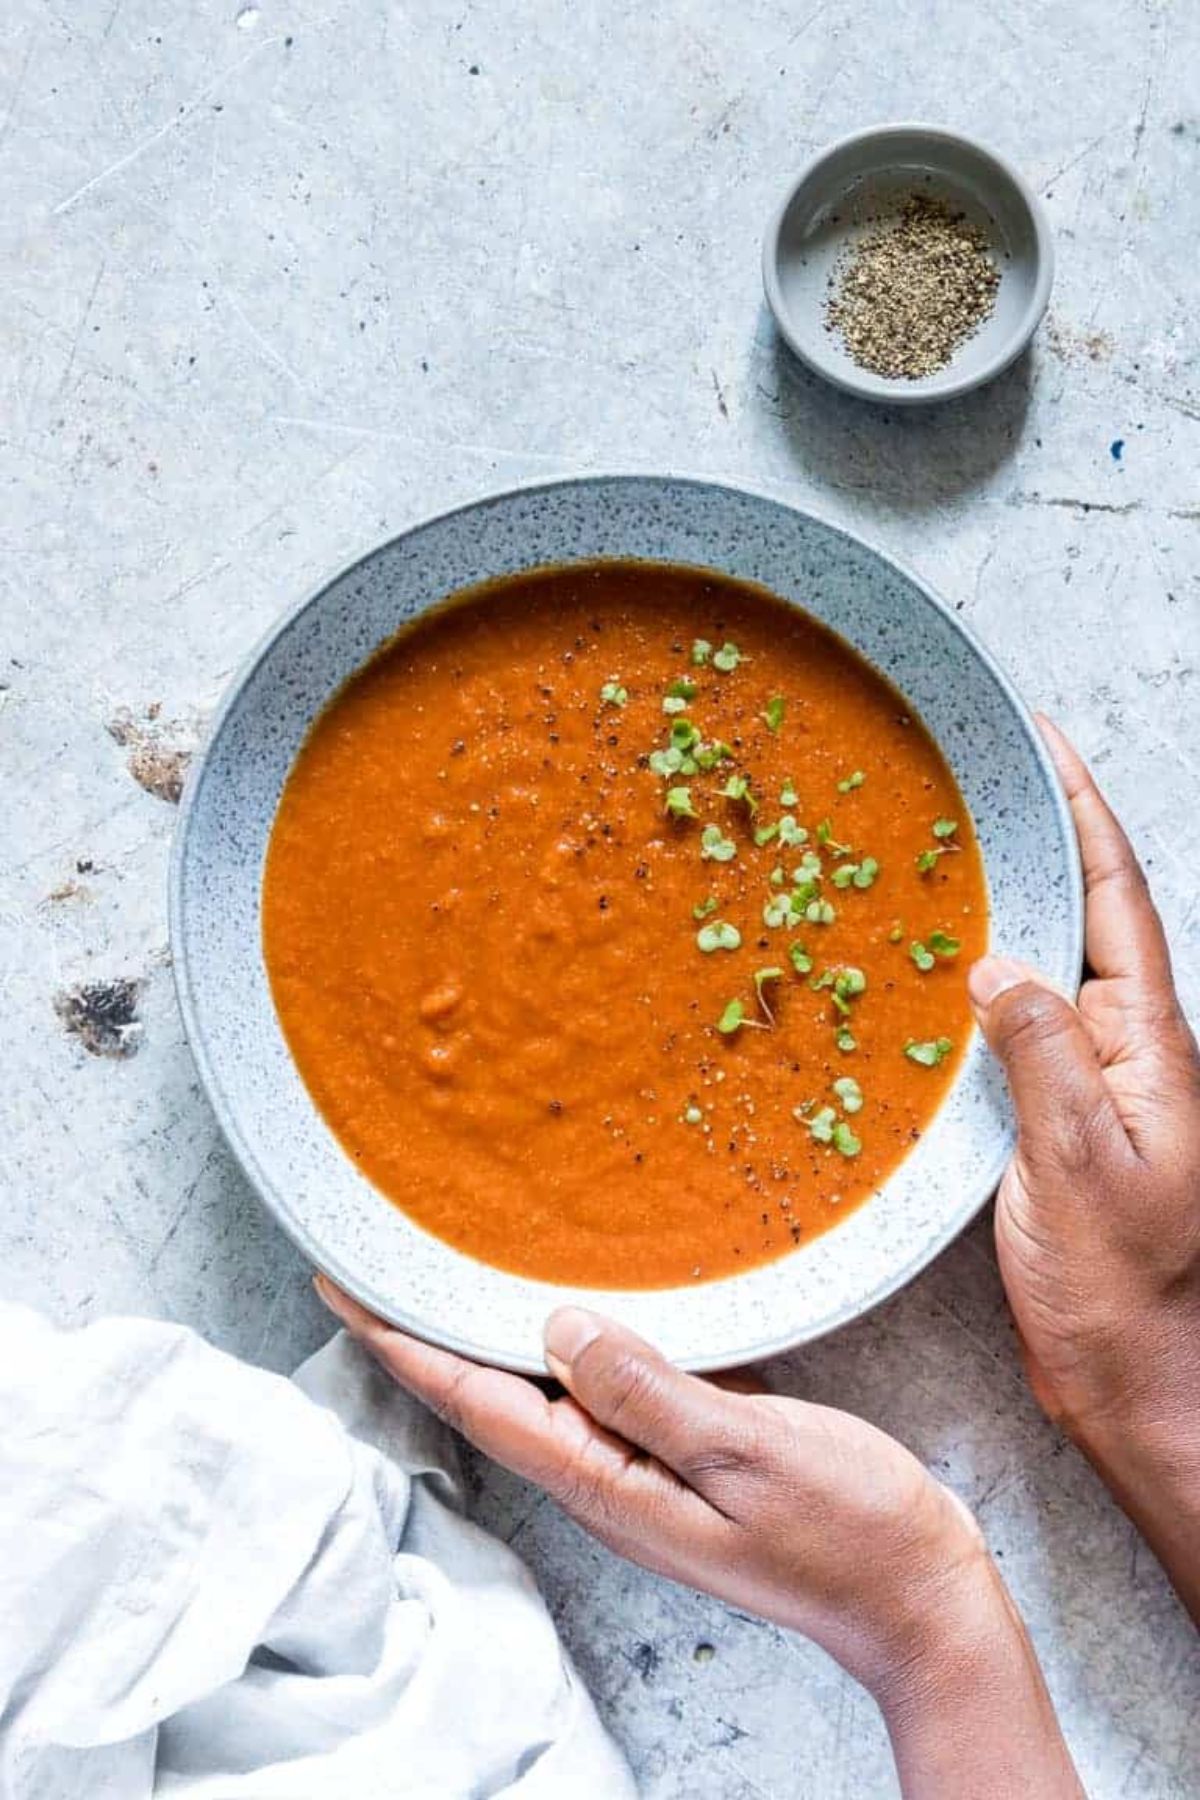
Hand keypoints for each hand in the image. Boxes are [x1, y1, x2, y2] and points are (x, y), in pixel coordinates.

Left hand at [317, 1283, 1081, 1795]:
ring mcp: (646, 1471)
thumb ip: (648, 1393)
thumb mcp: (747, 1452)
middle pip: (491, 1394)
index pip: (476, 1401)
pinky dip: (570, 1342)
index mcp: (608, 1483)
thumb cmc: (846, 1530)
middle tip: (374, 1259)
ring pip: (544, 1388)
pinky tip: (569, 1309)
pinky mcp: (685, 1455)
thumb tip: (558, 1329)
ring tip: (445, 1269)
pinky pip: (605, 1390)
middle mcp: (609, 1479)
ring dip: (489, 1332)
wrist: (919, 1595)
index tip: (342, 1288)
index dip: (404, 1343)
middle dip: (426, 1330)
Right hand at [969, 718, 1199, 1615]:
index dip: (1083, 814)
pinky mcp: (1061, 1130)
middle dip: (1041, 839)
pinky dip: (981, 990)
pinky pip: (1020, 1035)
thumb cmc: (1128, 1299)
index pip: (1118, 900)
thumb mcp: (1083, 1167)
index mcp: (1152, 1048)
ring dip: (1006, 909)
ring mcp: (1098, 1091)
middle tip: (976, 781)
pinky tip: (936, 981)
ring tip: (944, 855)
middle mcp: (1131, 1055)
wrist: (1145, 1393)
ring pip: (1049, 973)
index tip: (1042, 743)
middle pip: (1087, 918)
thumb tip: (999, 964)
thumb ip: (1046, 1056)